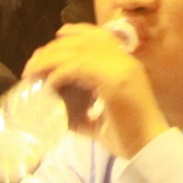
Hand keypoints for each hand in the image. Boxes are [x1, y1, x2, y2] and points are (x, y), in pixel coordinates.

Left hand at [30, 22, 168, 158]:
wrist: (150, 150)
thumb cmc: (129, 136)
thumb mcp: (101, 117)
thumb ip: (82, 108)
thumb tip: (58, 107)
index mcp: (126, 65)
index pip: (100, 37)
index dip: (78, 32)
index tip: (58, 34)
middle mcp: (125, 61)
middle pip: (84, 42)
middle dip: (54, 48)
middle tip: (33, 62)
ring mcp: (121, 70)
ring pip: (79, 52)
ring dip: (51, 59)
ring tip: (32, 71)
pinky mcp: (114, 83)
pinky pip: (80, 69)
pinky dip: (61, 73)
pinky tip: (50, 83)